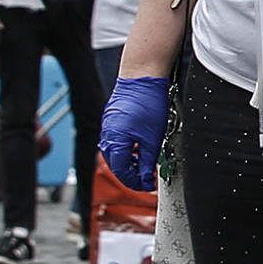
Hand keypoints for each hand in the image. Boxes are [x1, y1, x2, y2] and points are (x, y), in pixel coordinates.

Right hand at [100, 75, 170, 191]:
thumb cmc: (148, 103)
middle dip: (132, 173)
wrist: (142, 77)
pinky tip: (140, 148)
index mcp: (116, 142)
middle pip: (116, 163)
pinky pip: (117, 140)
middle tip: (147, 178)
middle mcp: (108, 135)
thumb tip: (148, 176)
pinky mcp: (113, 119)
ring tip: (145, 165)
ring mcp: (109, 126)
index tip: (148, 186)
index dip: (136, 181)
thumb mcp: (154, 137)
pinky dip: (128, 148)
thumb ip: (150, 159)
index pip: (122, 171)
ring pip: (116, 152)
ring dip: (130, 161)